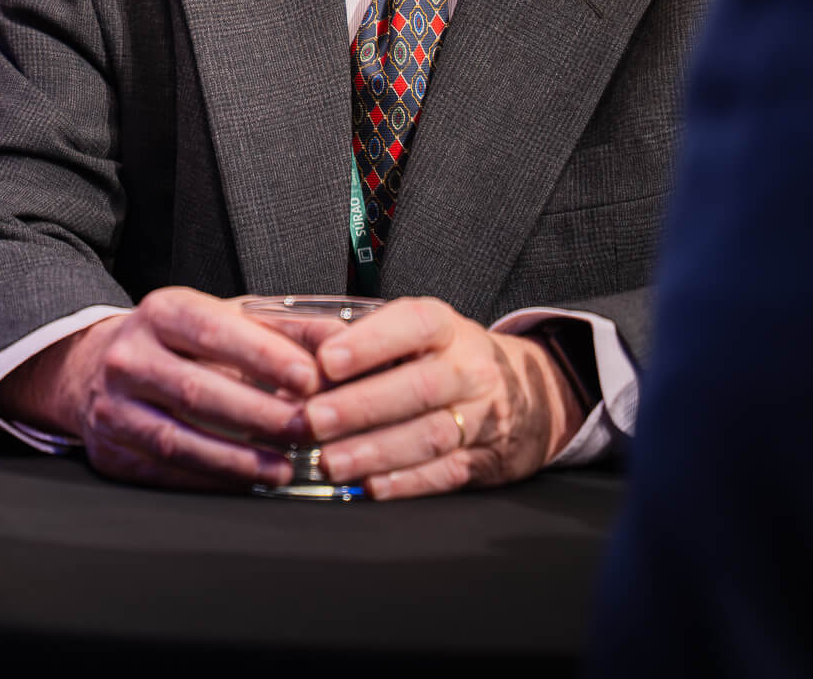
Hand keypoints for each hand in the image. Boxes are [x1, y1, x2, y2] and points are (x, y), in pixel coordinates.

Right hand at [0, 288, 322, 490]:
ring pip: (178, 439)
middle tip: (310, 430)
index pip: (212, 330)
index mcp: (161, 312)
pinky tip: (249, 482)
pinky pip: (165, 471)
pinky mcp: (111, 451)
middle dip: (260, 415)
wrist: (96, 368)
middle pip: (197, 391)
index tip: (310, 377)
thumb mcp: (224, 319)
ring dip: (238, 459)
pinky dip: (212, 480)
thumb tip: (342, 343)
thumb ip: (285, 329)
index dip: (262, 354)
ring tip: (286, 468)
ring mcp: (113, 407)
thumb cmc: (180, 343)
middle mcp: (128, 356)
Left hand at [301, 299, 581, 499]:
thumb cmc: (443, 359)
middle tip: (313, 420)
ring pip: (430, 434)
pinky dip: (406, 482)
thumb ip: (350, 335)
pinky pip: (445, 473)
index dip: (370, 342)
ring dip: (376, 451)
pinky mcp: (484, 459)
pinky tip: (371, 486)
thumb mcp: (411, 334)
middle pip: (418, 387)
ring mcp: (482, 415)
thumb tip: (281, 338)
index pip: (413, 325)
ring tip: (331, 462)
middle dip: (361, 406)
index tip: (327, 359)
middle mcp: (468, 368)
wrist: (531, 394)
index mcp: (445, 328)